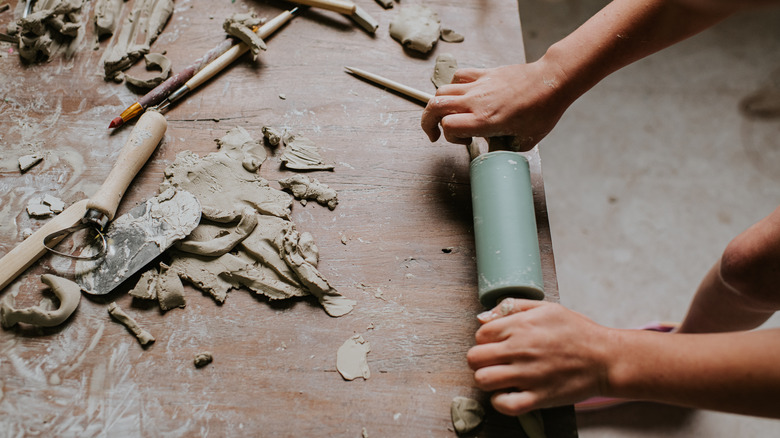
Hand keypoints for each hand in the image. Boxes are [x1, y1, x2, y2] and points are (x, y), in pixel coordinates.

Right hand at [420, 60, 572, 150]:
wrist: (552, 81)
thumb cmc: (542, 110)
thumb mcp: (524, 141)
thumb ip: (503, 147)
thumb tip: (494, 150)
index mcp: (485, 121)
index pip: (448, 126)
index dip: (449, 137)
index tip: (464, 141)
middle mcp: (476, 102)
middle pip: (434, 106)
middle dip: (427, 122)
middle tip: (432, 132)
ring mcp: (478, 85)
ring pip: (442, 90)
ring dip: (438, 104)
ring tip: (445, 114)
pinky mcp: (484, 74)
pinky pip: (459, 77)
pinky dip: (453, 86)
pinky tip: (462, 95)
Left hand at [467, 298, 611, 414]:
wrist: (605, 358)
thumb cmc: (577, 332)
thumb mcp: (546, 308)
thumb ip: (513, 306)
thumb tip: (483, 316)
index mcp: (521, 326)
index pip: (480, 334)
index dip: (486, 340)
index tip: (497, 344)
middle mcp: (520, 349)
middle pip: (474, 357)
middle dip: (481, 359)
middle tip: (495, 361)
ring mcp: (528, 375)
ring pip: (482, 380)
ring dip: (487, 379)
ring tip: (500, 377)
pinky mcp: (538, 397)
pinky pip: (504, 404)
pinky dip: (500, 401)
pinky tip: (508, 394)